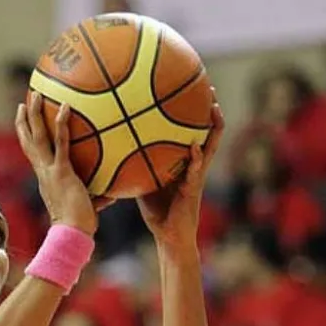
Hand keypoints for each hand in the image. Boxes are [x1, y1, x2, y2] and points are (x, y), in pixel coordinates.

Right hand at [16, 93, 111, 235]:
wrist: (72, 234)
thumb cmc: (79, 224)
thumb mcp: (87, 205)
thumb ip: (97, 197)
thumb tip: (113, 194)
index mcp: (46, 178)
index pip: (33, 154)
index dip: (27, 138)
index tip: (25, 123)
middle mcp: (43, 172)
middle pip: (28, 141)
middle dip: (25, 121)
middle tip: (25, 102)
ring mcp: (50, 170)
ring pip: (37, 138)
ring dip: (35, 115)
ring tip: (36, 94)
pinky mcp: (62, 171)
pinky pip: (61, 143)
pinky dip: (62, 125)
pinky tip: (66, 107)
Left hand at [136, 94, 224, 249]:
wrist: (170, 238)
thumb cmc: (157, 212)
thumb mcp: (143, 183)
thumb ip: (135, 165)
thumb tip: (111, 147)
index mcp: (185, 163)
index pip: (193, 132)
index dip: (195, 112)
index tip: (191, 89)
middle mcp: (195, 166)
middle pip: (208, 132)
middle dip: (210, 110)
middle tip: (209, 87)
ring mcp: (198, 177)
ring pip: (211, 147)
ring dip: (214, 128)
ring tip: (213, 108)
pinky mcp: (194, 191)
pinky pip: (197, 172)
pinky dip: (197, 160)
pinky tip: (195, 148)